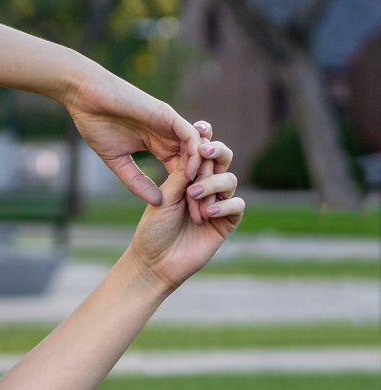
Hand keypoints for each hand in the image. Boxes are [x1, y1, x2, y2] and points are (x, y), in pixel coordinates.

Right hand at [63, 67, 203, 204]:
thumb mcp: (118, 161)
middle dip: (201, 188)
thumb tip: (156, 201)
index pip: (180, 171)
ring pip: (198, 151)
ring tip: (202, 196)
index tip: (189, 216)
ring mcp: (171, 125)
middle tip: (204, 212)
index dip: (186, 192)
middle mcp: (169, 135)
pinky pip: (189, 136)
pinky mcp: (168, 115)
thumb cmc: (97, 125)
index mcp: (158, 145)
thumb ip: (136, 181)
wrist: (87, 98)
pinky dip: (193, 154)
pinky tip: (190, 173)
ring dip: (202, 174)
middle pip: (194, 164)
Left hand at [126, 124, 243, 290]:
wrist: (154, 262)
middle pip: (223, 158)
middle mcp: (206, 185)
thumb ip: (181, 175)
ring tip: (193, 195)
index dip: (204, 137)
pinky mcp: (227, 222)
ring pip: (229, 179)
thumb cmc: (153, 229)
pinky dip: (224, 205)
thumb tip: (196, 148)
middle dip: (216, 151)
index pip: (201, 151)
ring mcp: (218, 202)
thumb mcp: (164, 197)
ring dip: (212, 184)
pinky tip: (208, 212)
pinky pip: (236, 205)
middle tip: (203, 151)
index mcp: (188, 176)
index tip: (199, 127)